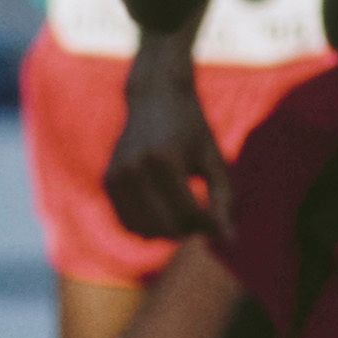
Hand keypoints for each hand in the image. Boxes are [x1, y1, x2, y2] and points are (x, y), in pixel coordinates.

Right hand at [104, 36, 232, 243]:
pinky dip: (148, 227)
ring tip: (185, 215)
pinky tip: (166, 211)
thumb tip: (228, 240)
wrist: (155, 96)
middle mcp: (135, 166)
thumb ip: (223, 199)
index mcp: (165, 158)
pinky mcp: (108, 179)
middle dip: (190, 230)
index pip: (189, 213)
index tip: (220, 218)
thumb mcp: (213, 159)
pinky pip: (128, 223)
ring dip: (168, 232)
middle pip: (167, 227)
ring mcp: (117, 174)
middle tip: (203, 218)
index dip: (210, 224)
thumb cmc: (192, 129)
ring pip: (145, 231)